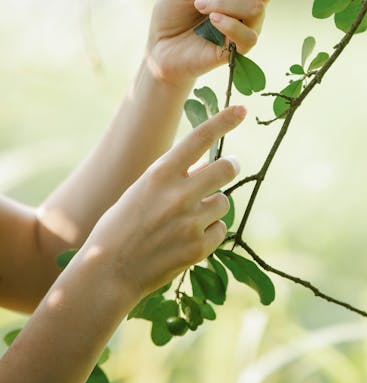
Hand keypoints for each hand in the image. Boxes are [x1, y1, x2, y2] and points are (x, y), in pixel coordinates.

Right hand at [83, 106, 244, 300]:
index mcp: (159, 174)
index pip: (199, 138)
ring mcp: (190, 222)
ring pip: (223, 202)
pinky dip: (210, 232)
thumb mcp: (141, 190)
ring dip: (213, 205)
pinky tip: (188, 239)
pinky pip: (220, 229)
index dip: (223, 121)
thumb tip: (206, 167)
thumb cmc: (121, 226)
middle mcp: (178, 194)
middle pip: (226, 168)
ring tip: (189, 218)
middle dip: (231, 165)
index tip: (241, 109)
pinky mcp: (198, 247)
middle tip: (230, 165)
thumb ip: (173, 177)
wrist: (108, 273)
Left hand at [146, 0, 302, 85]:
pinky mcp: (240, 50)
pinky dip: (229, 23)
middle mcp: (248, 2)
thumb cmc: (172, 12)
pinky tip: (211, 21)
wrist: (158, 47)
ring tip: (200, 5)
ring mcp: (246, 26)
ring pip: (256, 8)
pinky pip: (249, 35)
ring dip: (224, 2)